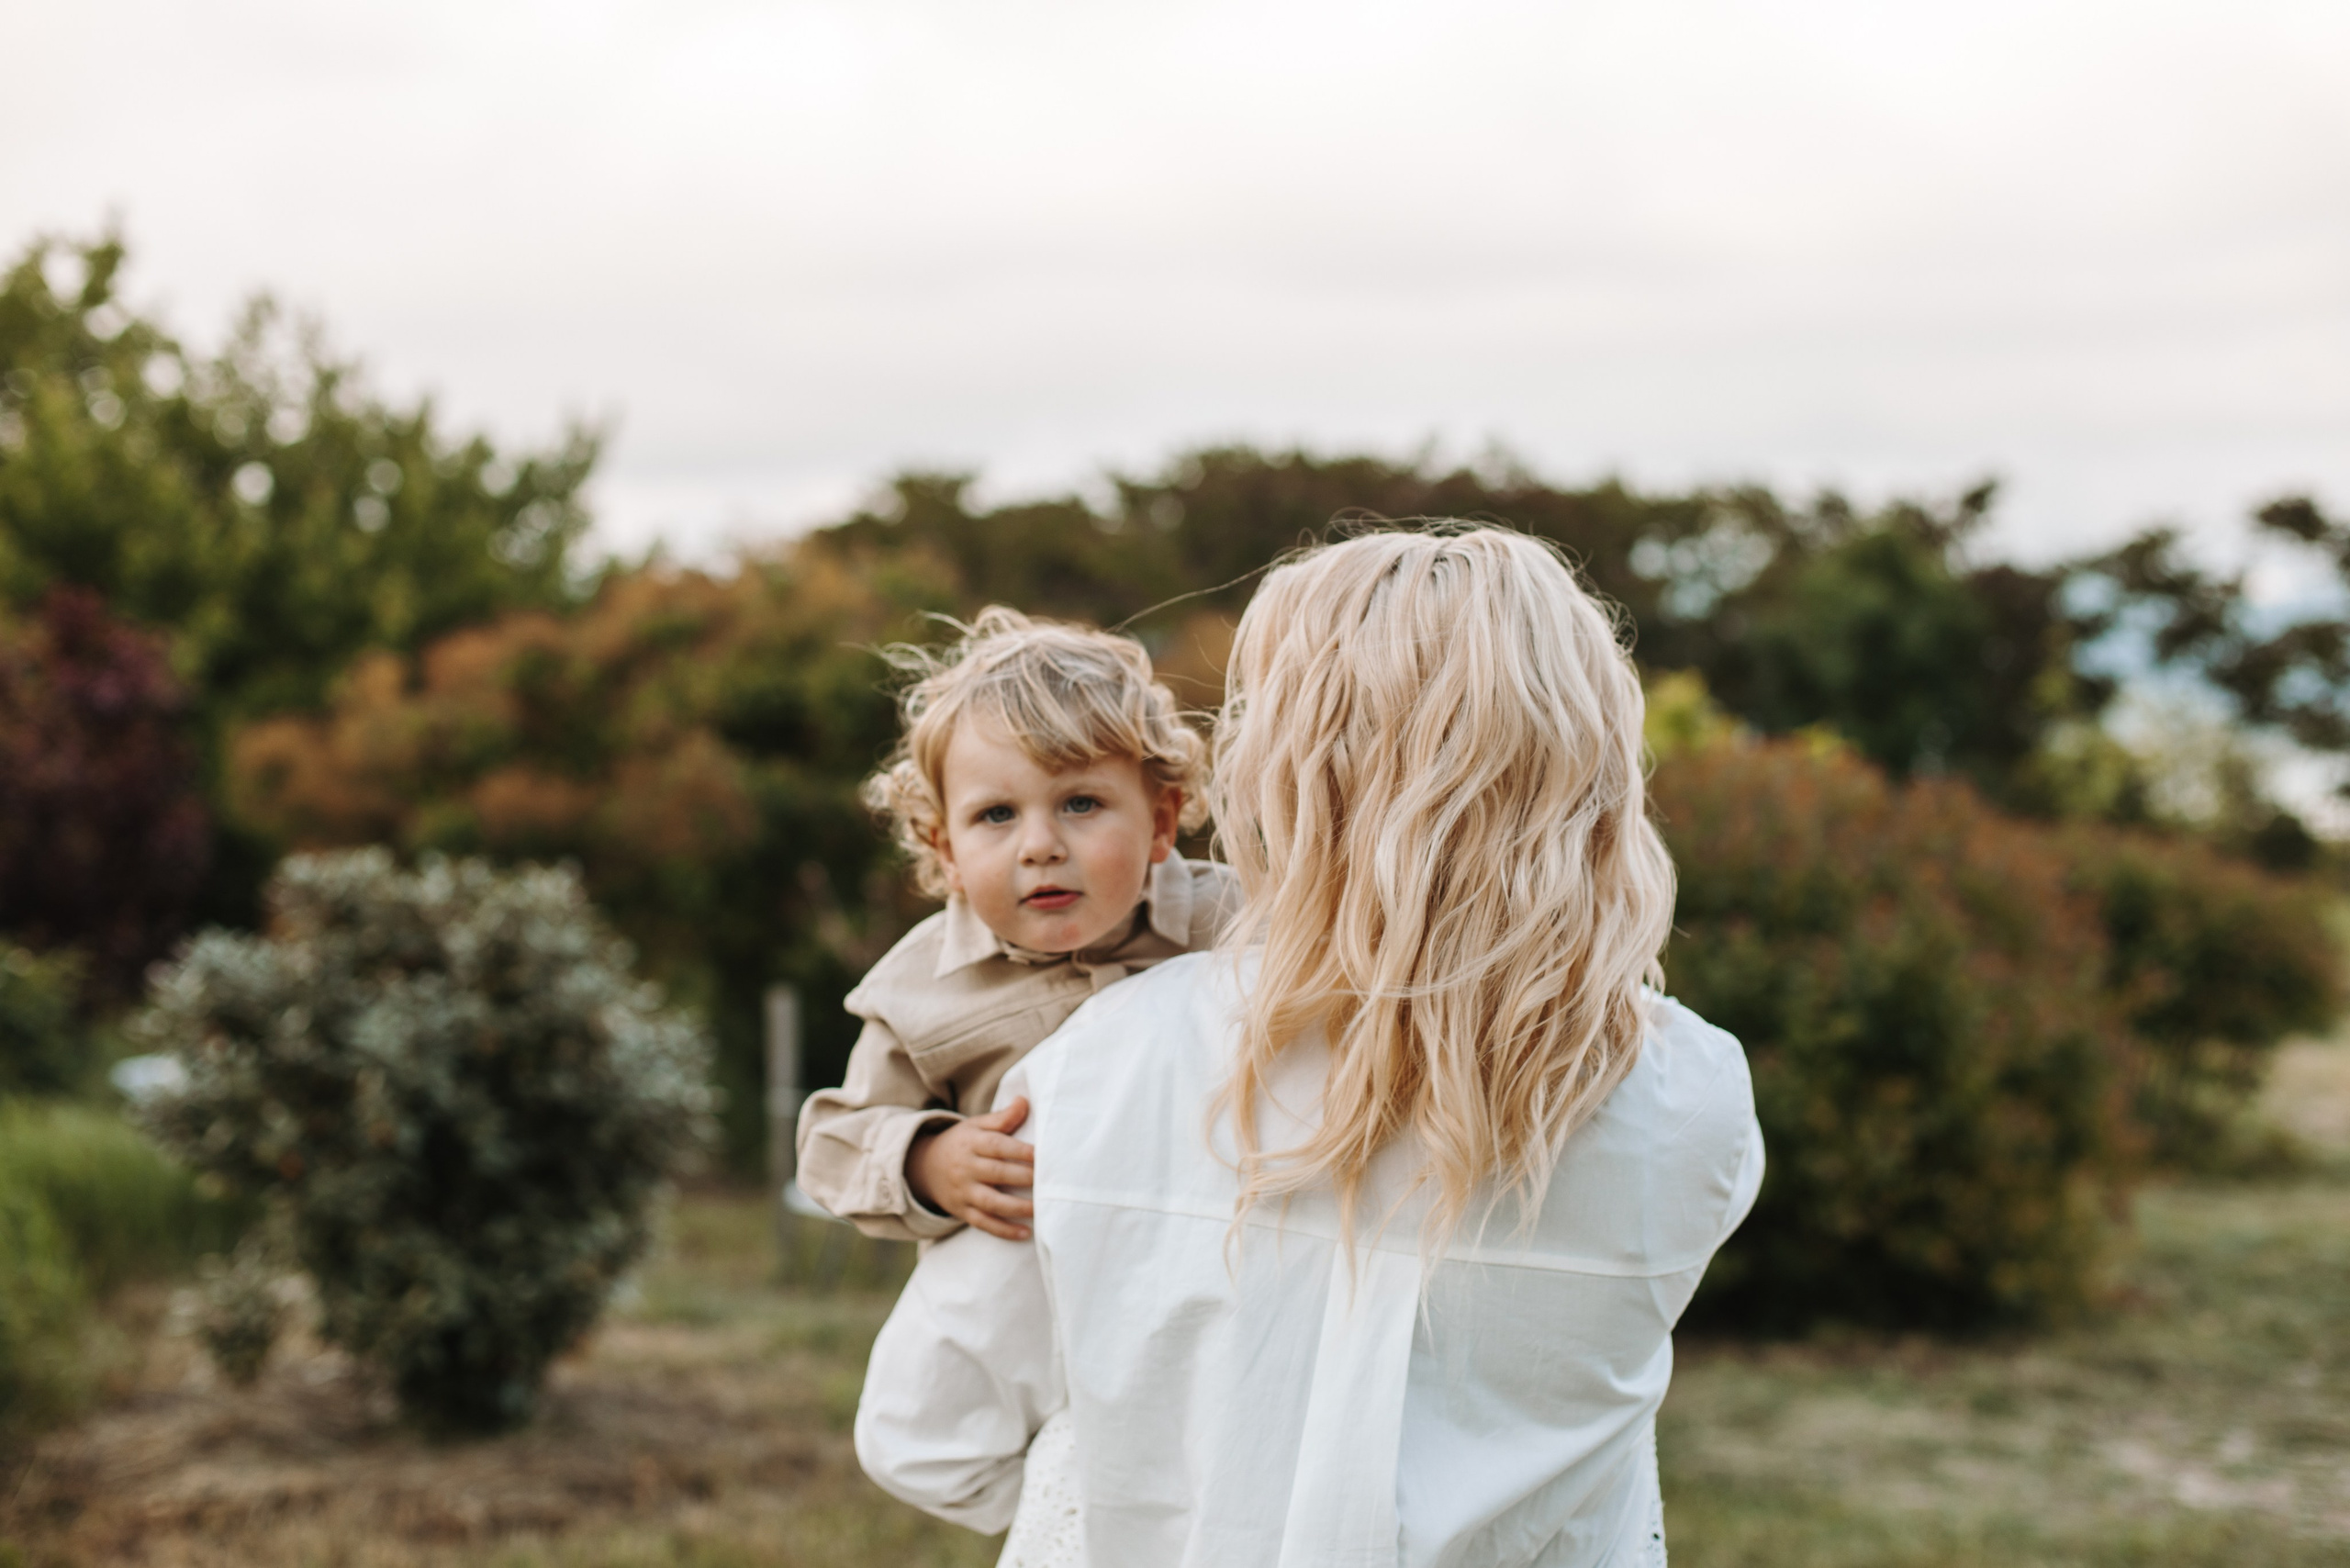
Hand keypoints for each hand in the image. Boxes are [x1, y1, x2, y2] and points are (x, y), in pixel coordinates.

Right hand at [905, 1098, 1035, 1239]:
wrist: (924, 1167)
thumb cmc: (962, 1143)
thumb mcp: (976, 1125)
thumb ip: (1002, 1118)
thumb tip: (1025, 1101)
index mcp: (972, 1143)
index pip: (997, 1146)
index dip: (1019, 1151)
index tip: (1042, 1155)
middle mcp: (966, 1168)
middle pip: (996, 1173)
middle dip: (1023, 1177)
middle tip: (1048, 1180)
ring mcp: (964, 1192)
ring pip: (990, 1202)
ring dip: (1017, 1208)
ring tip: (1040, 1208)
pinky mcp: (963, 1211)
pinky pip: (983, 1223)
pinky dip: (1003, 1230)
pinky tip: (1025, 1233)